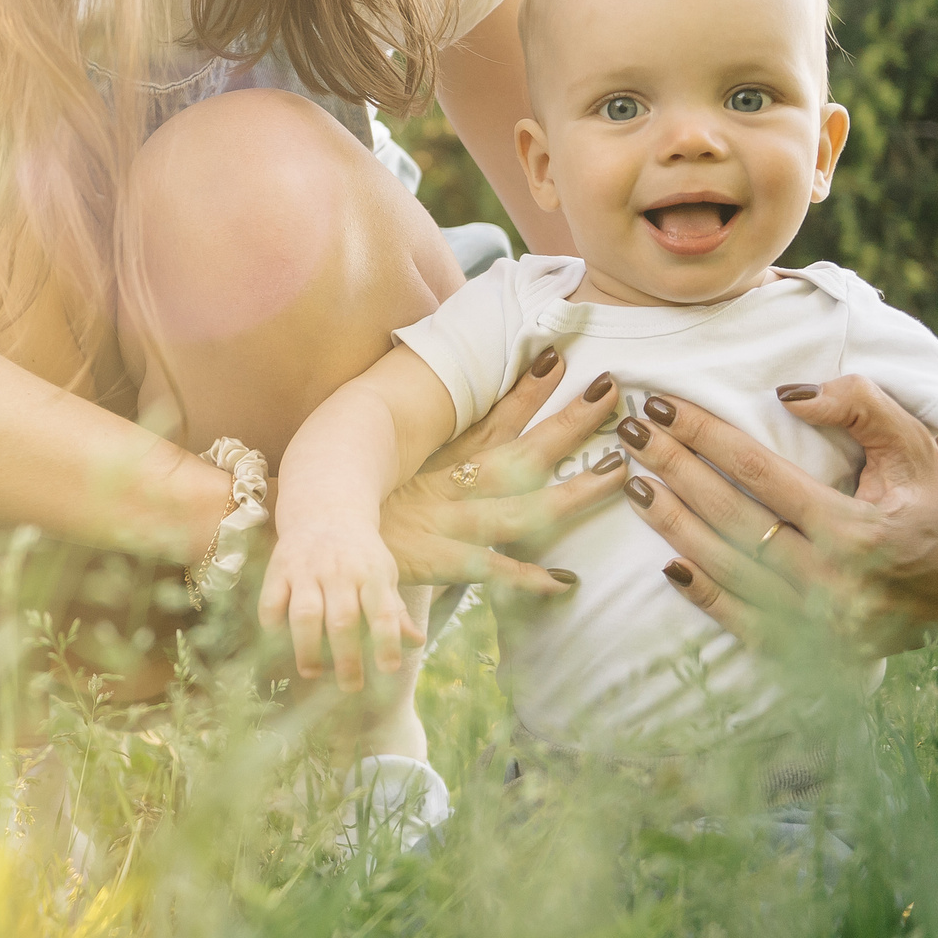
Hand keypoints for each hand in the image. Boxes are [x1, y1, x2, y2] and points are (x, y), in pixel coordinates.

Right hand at [258, 525, 421, 691]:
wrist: (324, 509)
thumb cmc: (360, 553)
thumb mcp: (384, 574)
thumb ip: (395, 610)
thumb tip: (416, 642)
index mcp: (371, 574)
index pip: (382, 612)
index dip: (386, 642)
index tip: (389, 669)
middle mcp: (338, 571)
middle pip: (342, 620)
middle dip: (346, 658)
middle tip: (351, 686)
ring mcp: (306, 569)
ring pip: (305, 613)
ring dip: (308, 648)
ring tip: (312, 672)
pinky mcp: (279, 569)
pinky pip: (271, 601)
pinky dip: (274, 626)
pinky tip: (281, 644)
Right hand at [378, 350, 629, 593]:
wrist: (318, 542)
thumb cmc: (360, 500)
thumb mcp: (391, 463)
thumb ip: (423, 441)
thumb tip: (452, 408)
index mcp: (437, 459)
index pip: (491, 418)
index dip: (526, 390)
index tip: (559, 357)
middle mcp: (449, 486)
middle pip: (521, 452)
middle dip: (567, 424)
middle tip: (611, 392)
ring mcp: (449, 524)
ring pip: (523, 507)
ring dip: (572, 492)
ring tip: (618, 471)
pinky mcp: (440, 563)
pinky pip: (492, 572)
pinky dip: (527, 578)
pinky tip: (565, 580)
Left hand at [619, 376, 937, 654]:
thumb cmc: (936, 507)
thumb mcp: (914, 449)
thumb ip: (861, 408)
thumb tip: (789, 395)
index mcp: (858, 530)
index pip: (759, 473)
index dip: (704, 436)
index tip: (659, 407)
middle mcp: (834, 580)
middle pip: (732, 517)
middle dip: (674, 469)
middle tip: (629, 434)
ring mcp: (821, 623)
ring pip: (728, 568)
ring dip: (674, 524)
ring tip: (634, 483)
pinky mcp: (815, 651)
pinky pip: (745, 622)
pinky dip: (704, 594)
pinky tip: (666, 561)